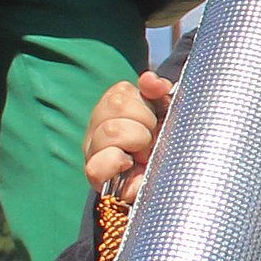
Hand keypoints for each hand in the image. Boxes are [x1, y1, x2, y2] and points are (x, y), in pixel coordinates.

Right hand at [83, 69, 173, 195]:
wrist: (166, 181)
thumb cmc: (165, 142)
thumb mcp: (167, 113)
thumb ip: (159, 92)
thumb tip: (149, 80)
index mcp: (114, 106)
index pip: (122, 92)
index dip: (145, 107)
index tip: (154, 122)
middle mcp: (99, 124)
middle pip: (116, 105)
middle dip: (143, 124)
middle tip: (150, 141)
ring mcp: (93, 148)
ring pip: (109, 131)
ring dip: (135, 143)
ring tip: (143, 155)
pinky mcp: (94, 174)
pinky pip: (96, 166)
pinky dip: (116, 164)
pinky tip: (128, 166)